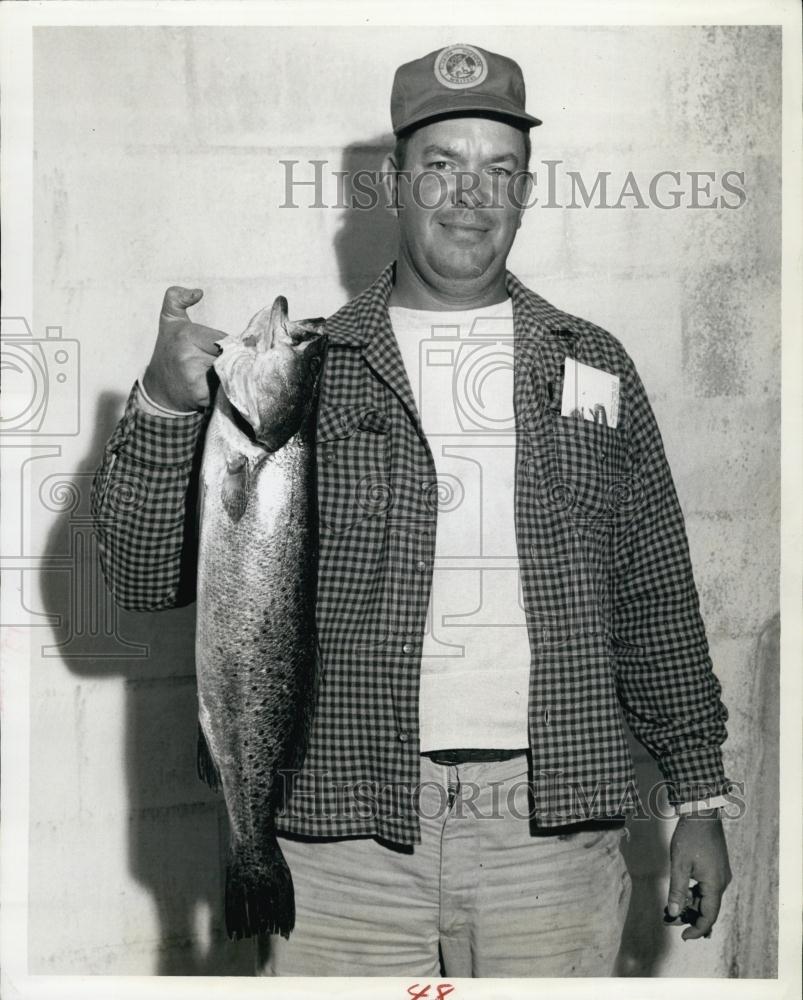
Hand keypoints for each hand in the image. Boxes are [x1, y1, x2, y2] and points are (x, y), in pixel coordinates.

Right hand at [143, 287, 226, 410]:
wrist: (159, 389)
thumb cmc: (169, 351)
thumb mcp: (169, 320)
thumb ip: (177, 298)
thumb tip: (198, 292)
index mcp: (184, 335)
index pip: (224, 339)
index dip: (228, 345)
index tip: (223, 350)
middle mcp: (187, 357)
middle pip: (229, 355)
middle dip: (231, 358)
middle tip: (224, 362)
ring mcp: (194, 378)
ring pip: (230, 371)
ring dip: (233, 373)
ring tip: (220, 373)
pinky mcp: (201, 395)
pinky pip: (227, 387)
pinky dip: (229, 386)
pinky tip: (219, 386)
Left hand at [666, 815, 731, 939]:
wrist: (702, 814)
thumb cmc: (689, 837)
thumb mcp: (679, 864)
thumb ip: (677, 890)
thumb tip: (673, 913)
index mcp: (714, 884)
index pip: (709, 916)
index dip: (697, 929)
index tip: (683, 937)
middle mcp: (722, 882)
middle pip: (708, 908)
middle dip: (691, 917)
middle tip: (671, 921)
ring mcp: (721, 875)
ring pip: (707, 898)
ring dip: (692, 905)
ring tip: (673, 909)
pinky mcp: (717, 868)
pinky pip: (707, 888)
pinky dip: (695, 894)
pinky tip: (683, 894)